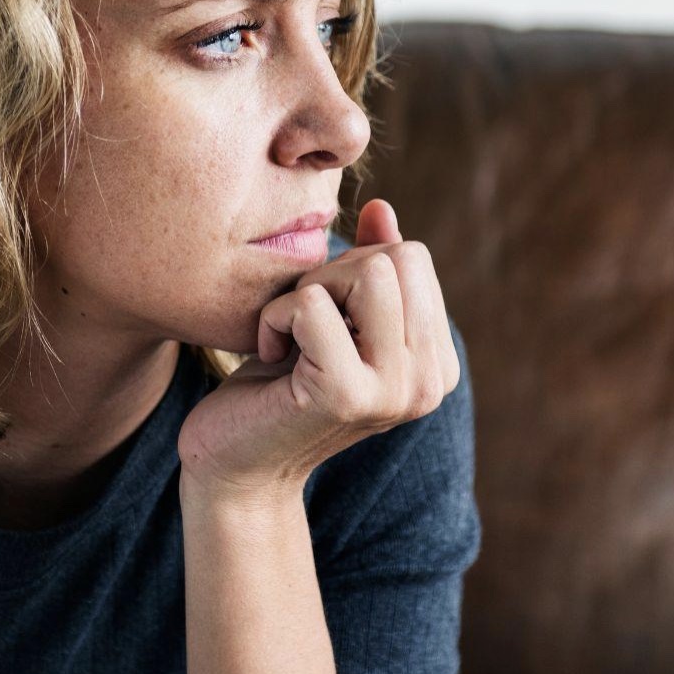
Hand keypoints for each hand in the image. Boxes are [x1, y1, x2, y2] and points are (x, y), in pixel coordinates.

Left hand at [176, 198, 460, 504]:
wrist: (236, 465)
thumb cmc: (278, 386)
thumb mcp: (332, 318)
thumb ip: (367, 267)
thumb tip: (381, 208)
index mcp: (437, 363)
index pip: (414, 257)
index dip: (353, 269)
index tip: (324, 319)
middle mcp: (429, 382)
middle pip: (397, 258)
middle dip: (334, 272)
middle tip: (302, 325)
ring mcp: (394, 391)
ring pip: (368, 272)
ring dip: (310, 290)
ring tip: (292, 336)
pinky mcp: (347, 395)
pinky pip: (312, 305)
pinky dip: (275, 317)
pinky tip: (270, 357)